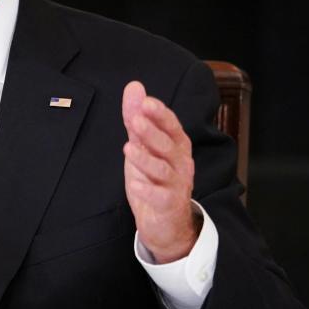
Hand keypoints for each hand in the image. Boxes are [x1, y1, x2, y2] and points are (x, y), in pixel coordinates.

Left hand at [121, 81, 200, 262]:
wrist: (166, 221)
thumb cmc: (154, 177)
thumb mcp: (142, 145)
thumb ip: (137, 118)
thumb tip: (134, 87)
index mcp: (176, 146)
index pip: (171, 126)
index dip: (160, 114)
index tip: (146, 102)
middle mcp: (180, 163)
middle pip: (168, 145)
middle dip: (152, 132)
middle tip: (135, 120)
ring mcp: (176, 185)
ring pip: (163, 169)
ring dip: (145, 159)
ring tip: (128, 148)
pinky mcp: (168, 205)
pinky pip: (159, 197)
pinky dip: (146, 190)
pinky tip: (134, 184)